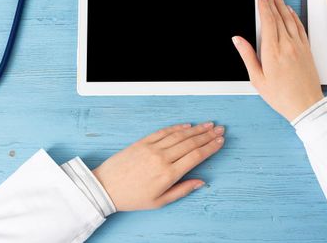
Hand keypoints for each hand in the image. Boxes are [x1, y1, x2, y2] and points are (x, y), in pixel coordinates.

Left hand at [92, 122, 224, 210]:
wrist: (106, 187)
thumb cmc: (132, 197)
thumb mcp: (160, 202)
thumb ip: (182, 190)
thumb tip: (201, 182)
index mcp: (168, 174)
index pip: (196, 156)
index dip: (210, 147)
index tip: (220, 141)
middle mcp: (162, 158)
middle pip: (191, 143)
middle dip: (208, 135)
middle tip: (220, 130)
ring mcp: (152, 148)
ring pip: (179, 135)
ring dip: (196, 129)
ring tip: (209, 125)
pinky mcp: (143, 142)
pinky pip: (164, 132)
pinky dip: (177, 127)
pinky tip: (188, 125)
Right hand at [233, 0, 323, 120]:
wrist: (305, 105)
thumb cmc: (281, 95)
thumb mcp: (257, 79)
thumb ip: (247, 56)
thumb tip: (238, 40)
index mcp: (272, 52)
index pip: (268, 22)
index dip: (264, 7)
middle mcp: (287, 46)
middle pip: (279, 17)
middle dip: (272, 3)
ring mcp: (299, 47)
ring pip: (290, 20)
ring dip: (283, 7)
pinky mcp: (307, 50)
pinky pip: (300, 28)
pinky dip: (295, 17)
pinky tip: (291, 12)